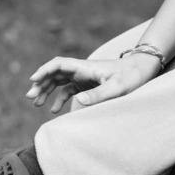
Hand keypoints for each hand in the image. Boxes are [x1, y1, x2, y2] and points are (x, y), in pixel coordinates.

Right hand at [26, 53, 161, 113]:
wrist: (144, 70)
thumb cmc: (132, 77)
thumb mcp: (117, 88)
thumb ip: (98, 95)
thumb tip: (76, 101)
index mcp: (86, 67)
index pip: (59, 64)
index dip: (44, 70)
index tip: (33, 80)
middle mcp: (82, 70)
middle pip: (55, 73)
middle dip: (41, 83)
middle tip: (31, 97)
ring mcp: (85, 77)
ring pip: (60, 81)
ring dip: (47, 90)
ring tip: (36, 103)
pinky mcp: (89, 85)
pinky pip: (69, 90)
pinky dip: (59, 98)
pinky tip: (54, 110)